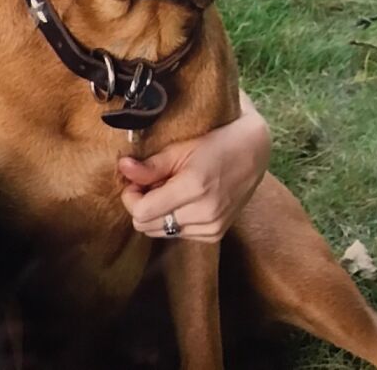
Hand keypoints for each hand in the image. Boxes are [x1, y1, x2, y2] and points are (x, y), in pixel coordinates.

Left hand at [118, 90, 270, 243]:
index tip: (134, 180)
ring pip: (160, 232)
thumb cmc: (216, 142)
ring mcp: (212, 227)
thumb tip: (123, 169)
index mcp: (194, 187)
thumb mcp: (181, 147)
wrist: (253, 151)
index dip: (131, 196)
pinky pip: (178, 234)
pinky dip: (173, 219)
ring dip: (157, 213)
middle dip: (141, 205)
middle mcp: (205, 213)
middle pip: (148, 226)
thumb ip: (151, 165)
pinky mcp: (215, 234)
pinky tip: (182, 199)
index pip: (143, 212)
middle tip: (150, 182)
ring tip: (168, 189)